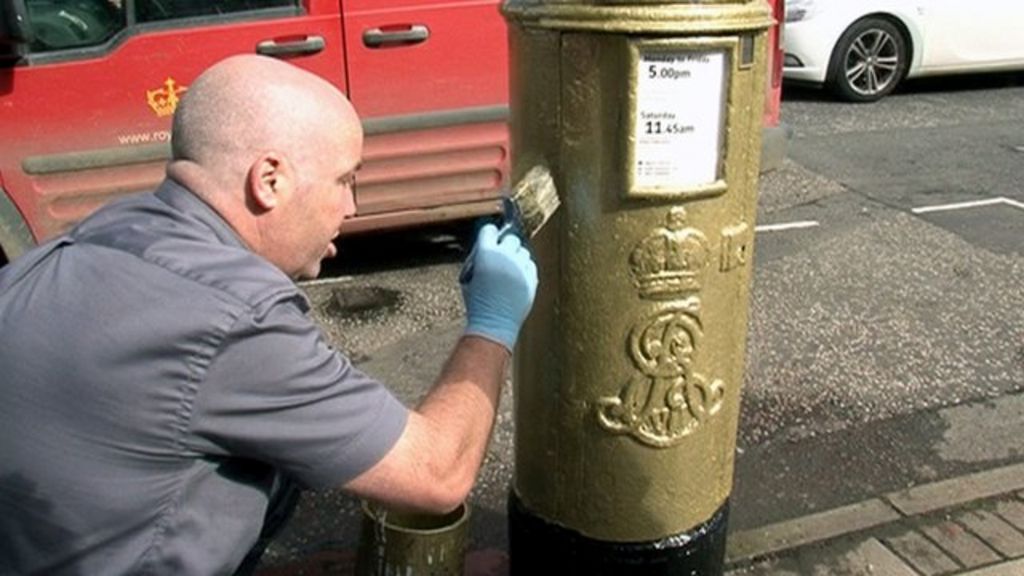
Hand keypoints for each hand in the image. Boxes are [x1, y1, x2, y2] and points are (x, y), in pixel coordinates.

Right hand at [460, 223, 537, 351]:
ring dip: (516, 257)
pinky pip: (531, 265)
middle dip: (505, 245)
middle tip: (500, 257)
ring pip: (523, 251)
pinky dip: (525, 269)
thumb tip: (488, 247)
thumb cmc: (478, 303)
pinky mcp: (532, 278)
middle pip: (511, 238)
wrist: (493, 323)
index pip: (489, 229)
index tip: (489, 240)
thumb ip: (479, 259)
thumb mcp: (469, 278)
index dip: (488, 235)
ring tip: (509, 271)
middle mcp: (505, 256)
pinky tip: (517, 279)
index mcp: (485, 253)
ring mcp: (520, 267)